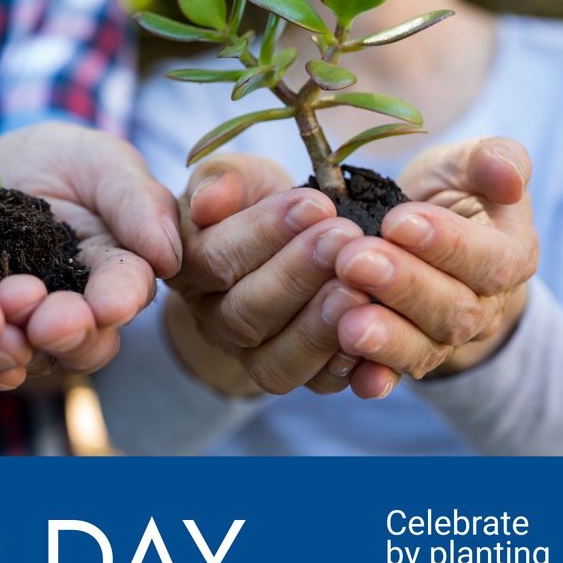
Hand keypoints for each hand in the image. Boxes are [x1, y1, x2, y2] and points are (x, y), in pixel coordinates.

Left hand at [0, 123, 181, 374]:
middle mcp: (73, 309)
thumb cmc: (56, 159)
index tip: (109, 305)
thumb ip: (138, 202)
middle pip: (83, 341)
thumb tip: (169, 258)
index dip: (119, 300)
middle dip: (69, 333)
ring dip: (17, 342)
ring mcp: (21, 326)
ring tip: (1, 313)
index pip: (126, 293)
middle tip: (47, 321)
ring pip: (28, 354)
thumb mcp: (100, 162)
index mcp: (116, 272)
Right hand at [162, 153, 366, 396]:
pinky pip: (315, 386)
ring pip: (275, 361)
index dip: (264, 232)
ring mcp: (249, 356)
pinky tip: (377, 329)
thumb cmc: (254, 201)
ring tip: (359, 286)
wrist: (281, 240)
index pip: (215, 258)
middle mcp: (210, 320)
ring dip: (320, 325)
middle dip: (299, 274)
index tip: (315, 203)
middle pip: (245, 313)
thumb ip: (219, 180)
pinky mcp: (292, 375)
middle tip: (345, 237)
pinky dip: (348, 365)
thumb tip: (209, 203)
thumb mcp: (237, 177)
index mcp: (186, 267)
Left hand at [332, 137, 538, 398]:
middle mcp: (483, 307)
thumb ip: (494, 160)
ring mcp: (444, 339)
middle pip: (454, 310)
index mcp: (509, 255)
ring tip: (348, 322)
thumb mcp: (467, 165)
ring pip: (424, 348)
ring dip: (386, 337)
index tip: (397, 221)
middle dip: (403, 286)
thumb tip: (506, 173)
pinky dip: (375, 377)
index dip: (447, 244)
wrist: (422, 234)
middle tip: (354, 260)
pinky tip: (354, 377)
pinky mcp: (406, 356)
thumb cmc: (448, 193)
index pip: (489, 260)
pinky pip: (394, 374)